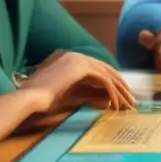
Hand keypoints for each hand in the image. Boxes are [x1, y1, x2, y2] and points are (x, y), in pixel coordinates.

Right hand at [20, 51, 134, 112]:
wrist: (29, 99)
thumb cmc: (44, 102)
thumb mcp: (72, 96)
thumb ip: (89, 94)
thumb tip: (107, 99)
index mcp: (70, 59)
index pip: (99, 69)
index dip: (112, 83)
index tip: (122, 96)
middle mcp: (76, 56)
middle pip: (106, 70)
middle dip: (121, 87)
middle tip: (131, 101)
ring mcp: (78, 59)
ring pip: (108, 75)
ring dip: (120, 91)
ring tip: (128, 106)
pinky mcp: (80, 67)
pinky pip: (103, 80)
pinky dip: (112, 93)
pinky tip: (116, 105)